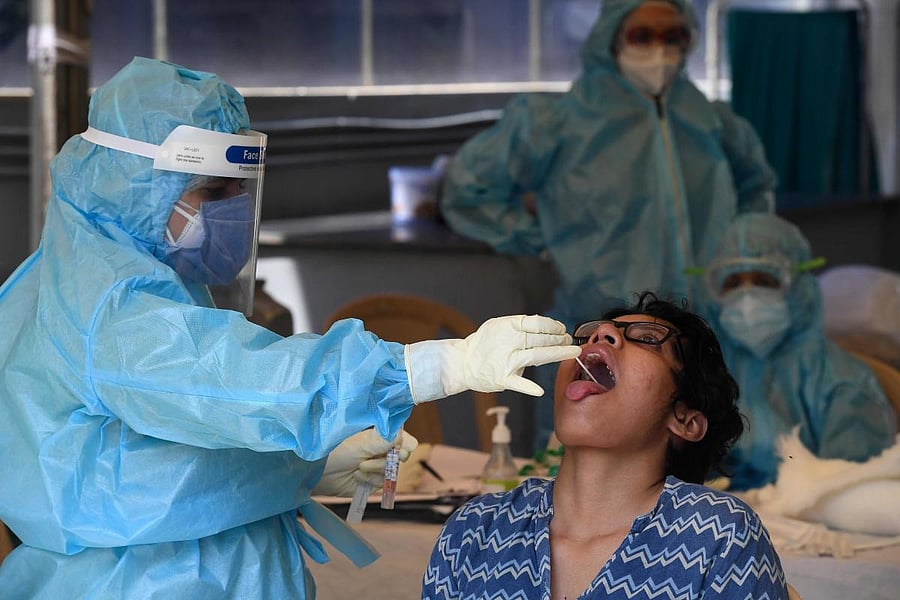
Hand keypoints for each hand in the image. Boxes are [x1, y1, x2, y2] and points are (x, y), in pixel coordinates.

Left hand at [312, 429, 417, 496]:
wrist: (319, 473)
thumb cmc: (337, 451)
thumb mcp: (362, 444)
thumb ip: (384, 441)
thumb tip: (404, 436)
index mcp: (379, 436)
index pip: (401, 437)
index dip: (406, 443)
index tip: (406, 449)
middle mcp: (381, 450)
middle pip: (400, 455)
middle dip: (390, 458)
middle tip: (385, 458)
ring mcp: (377, 466)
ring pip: (391, 470)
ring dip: (376, 469)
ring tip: (359, 467)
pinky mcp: (372, 482)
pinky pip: (382, 482)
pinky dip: (370, 480)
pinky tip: (357, 476)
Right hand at [405, 315, 580, 402]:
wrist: (461, 362)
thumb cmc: (484, 344)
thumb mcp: (497, 326)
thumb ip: (519, 326)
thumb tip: (547, 327)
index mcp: (507, 326)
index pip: (537, 323)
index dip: (553, 326)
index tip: (562, 329)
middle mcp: (507, 342)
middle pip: (541, 339)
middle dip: (560, 340)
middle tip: (570, 341)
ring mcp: (506, 360)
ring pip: (537, 355)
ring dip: (557, 353)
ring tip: (571, 352)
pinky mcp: (503, 378)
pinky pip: (519, 383)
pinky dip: (529, 387)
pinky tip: (540, 390)